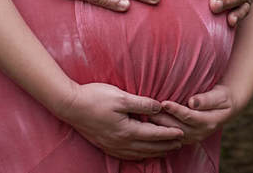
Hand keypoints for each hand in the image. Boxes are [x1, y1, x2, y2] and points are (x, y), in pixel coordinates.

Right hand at [57, 82, 182, 159]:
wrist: (70, 106)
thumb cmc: (95, 98)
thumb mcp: (121, 97)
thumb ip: (142, 103)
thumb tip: (159, 107)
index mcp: (126, 130)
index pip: (154, 134)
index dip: (169, 134)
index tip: (182, 133)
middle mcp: (120, 142)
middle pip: (149, 147)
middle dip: (165, 146)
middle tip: (180, 143)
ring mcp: (112, 146)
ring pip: (139, 153)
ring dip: (154, 151)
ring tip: (166, 150)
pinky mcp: (105, 145)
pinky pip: (127, 155)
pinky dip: (140, 155)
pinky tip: (143, 153)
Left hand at [155, 85, 237, 144]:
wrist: (227, 108)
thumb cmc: (223, 98)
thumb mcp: (220, 96)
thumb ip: (206, 99)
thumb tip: (192, 102)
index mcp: (209, 122)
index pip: (189, 117)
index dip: (176, 110)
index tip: (164, 102)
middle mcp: (200, 133)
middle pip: (177, 128)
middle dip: (163, 120)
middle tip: (149, 111)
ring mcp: (194, 137)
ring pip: (173, 134)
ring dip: (160, 126)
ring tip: (147, 116)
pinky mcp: (187, 138)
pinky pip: (172, 136)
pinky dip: (162, 131)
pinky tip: (152, 123)